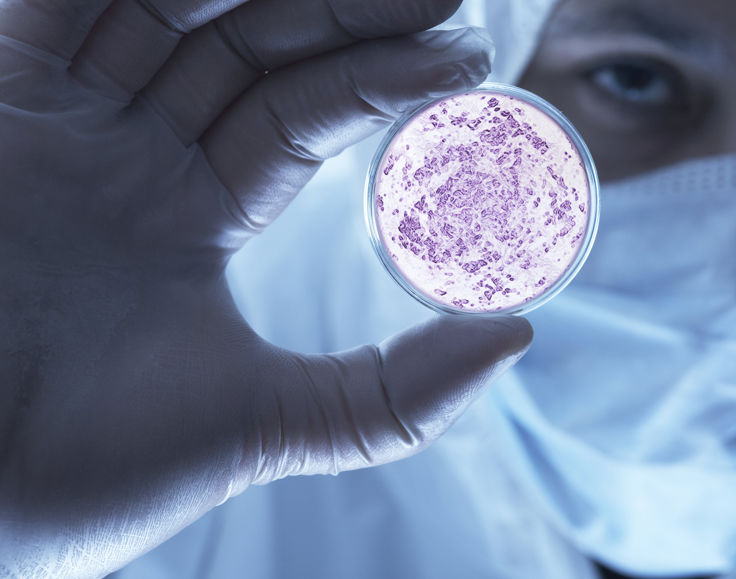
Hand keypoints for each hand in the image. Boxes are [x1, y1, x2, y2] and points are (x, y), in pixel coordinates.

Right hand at [0, 0, 530, 575]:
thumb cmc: (95, 469)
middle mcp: (133, 154)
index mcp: (193, 213)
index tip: (469, 57)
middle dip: (347, 11)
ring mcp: (64, 123)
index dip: (383, 74)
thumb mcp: (275, 420)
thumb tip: (517, 336)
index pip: (302, 111)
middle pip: (252, 45)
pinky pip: (60, 7)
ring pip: (171, 8)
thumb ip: (395, 392)